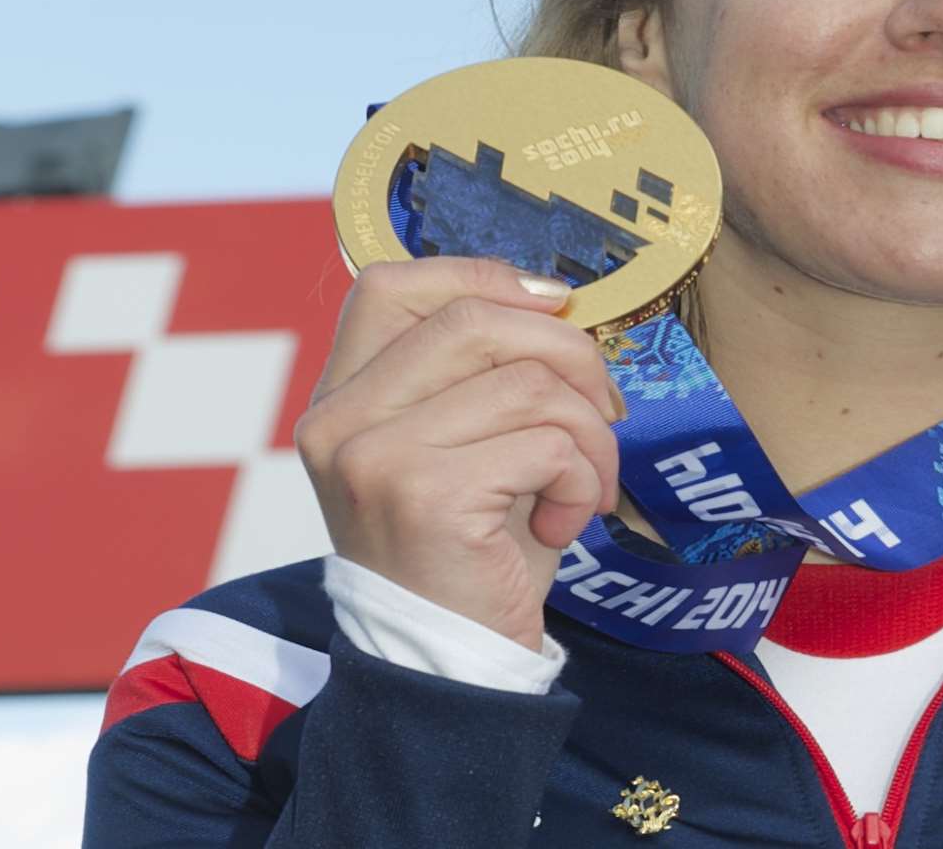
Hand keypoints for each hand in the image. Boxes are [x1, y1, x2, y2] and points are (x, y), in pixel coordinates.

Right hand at [294, 257, 621, 650]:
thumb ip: (482, 371)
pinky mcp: (424, 495)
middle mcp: (338, 421)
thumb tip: (553, 297)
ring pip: (528, 383)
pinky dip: (581, 480)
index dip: (483, 278)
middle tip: (604, 411)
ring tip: (583, 486)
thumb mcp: (466, 442)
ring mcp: (372, 456)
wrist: (453, 664)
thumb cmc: (474, 549)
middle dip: (569, 355)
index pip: (391, 285)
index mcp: (339, 398)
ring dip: (589, 435)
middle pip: (475, 320)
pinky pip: (547, 443)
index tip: (554, 307)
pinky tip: (563, 523)